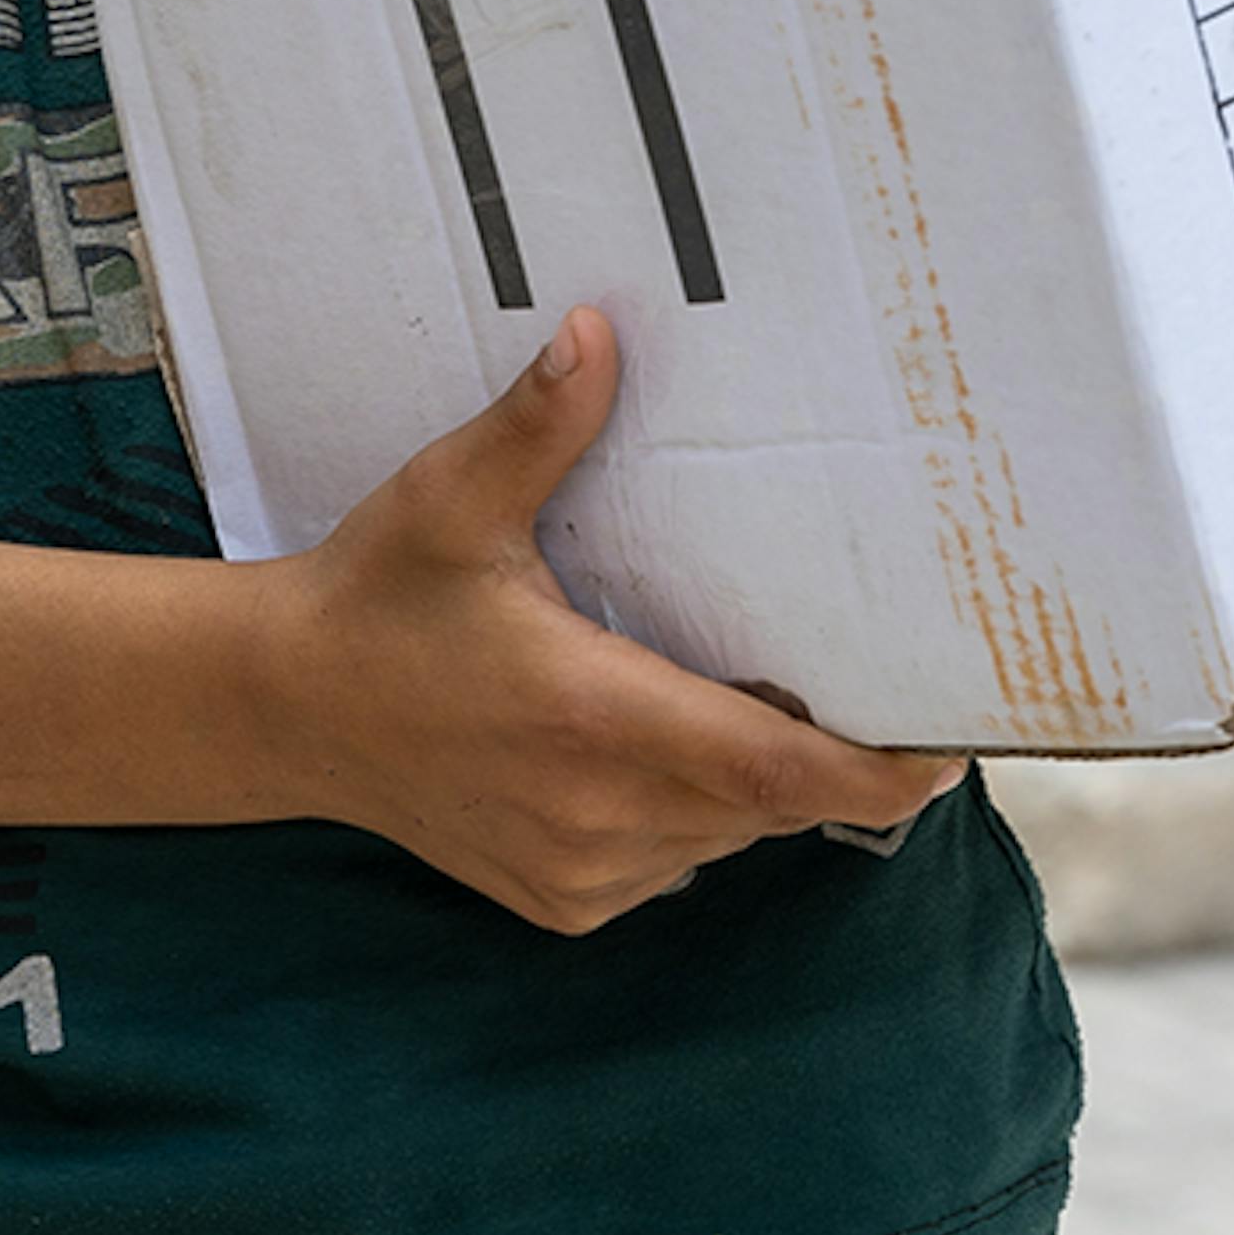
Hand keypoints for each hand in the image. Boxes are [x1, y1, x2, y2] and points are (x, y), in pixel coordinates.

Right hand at [250, 305, 964, 930]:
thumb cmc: (378, 594)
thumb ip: (538, 425)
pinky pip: (677, 861)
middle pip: (769, 801)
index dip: (876, 770)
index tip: (948, 744)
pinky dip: (692, 809)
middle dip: (820, 749)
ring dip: (752, 778)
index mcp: (592, 715)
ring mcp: (583, 869)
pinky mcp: (563, 901)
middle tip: (848, 668)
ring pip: (727, 835)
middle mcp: (600, 813)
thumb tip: (599, 333)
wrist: (285, 709)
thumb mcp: (451, 499)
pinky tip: (651, 740)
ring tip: (743, 693)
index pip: (777, 773)